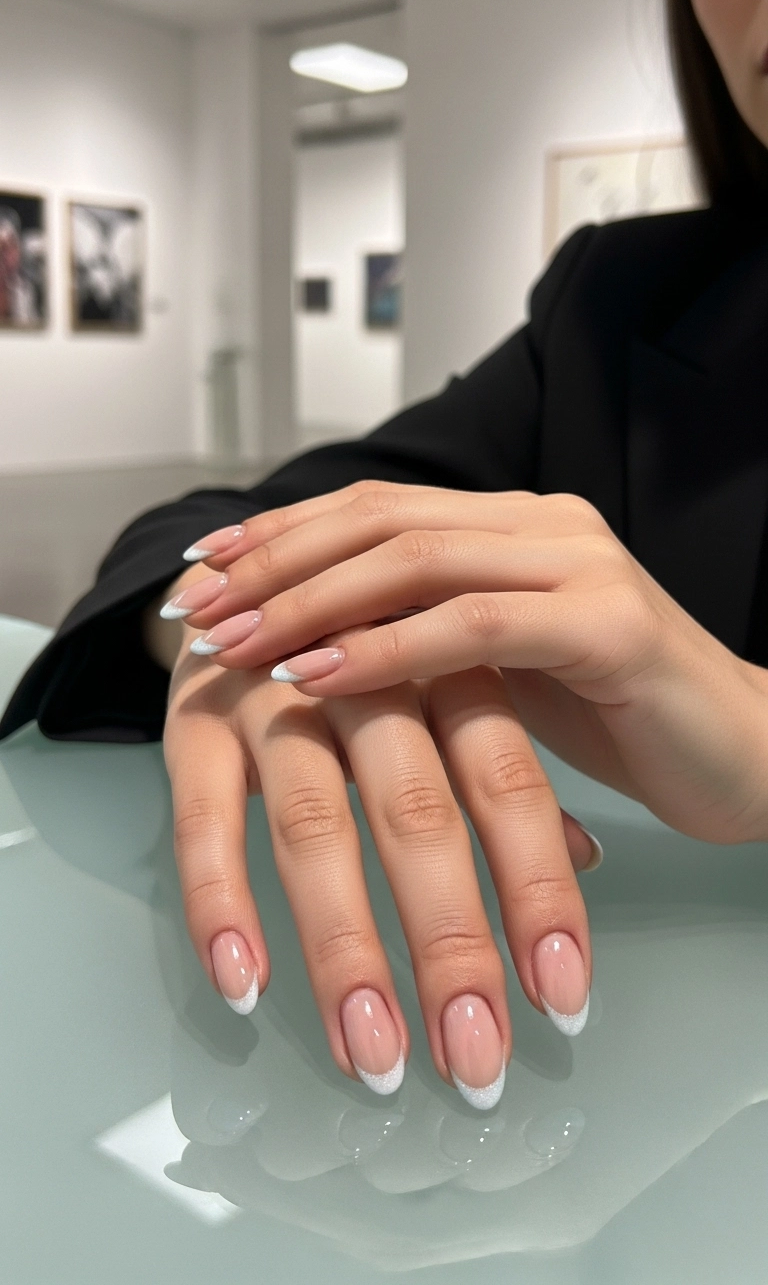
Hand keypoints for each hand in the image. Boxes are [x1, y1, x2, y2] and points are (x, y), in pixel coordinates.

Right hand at [160, 602, 599, 1107]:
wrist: (245, 585)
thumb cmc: (368, 661)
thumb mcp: (446, 693)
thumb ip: (504, 768)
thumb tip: (586, 858)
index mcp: (446, 664)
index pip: (505, 779)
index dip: (536, 889)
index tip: (564, 998)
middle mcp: (364, 675)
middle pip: (416, 811)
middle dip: (450, 944)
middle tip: (477, 1058)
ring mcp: (272, 693)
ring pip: (314, 824)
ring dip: (345, 949)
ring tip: (375, 1058)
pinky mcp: (192, 720)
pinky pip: (202, 819)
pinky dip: (222, 903)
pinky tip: (247, 986)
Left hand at [169, 482, 767, 845]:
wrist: (747, 754)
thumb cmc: (620, 716)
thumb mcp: (503, 666)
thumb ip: (429, 633)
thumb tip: (314, 640)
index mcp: (516, 524)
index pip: (376, 505)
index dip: (281, 532)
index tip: (203, 568)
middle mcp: (545, 524)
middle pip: (380, 518)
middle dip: (274, 562)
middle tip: (196, 607)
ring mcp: (580, 565)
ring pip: (417, 557)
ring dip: (309, 601)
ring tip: (232, 643)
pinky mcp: (607, 625)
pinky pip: (473, 624)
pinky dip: (386, 646)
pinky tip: (318, 671)